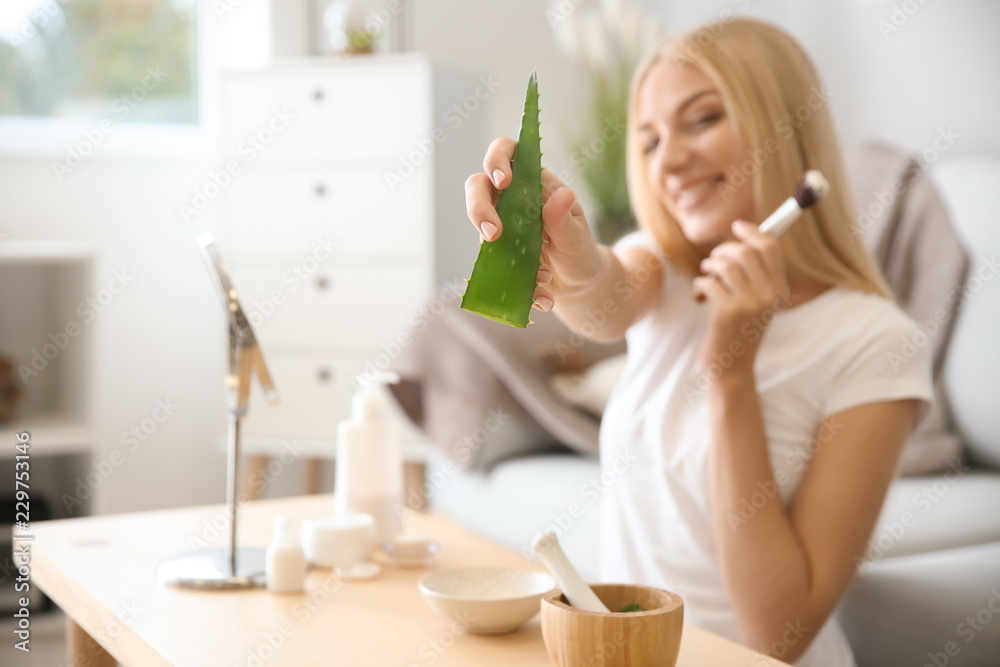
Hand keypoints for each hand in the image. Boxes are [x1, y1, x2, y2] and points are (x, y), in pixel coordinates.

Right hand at [465, 137, 604, 311]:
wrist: (579, 288)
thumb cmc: (581, 253)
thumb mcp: (579, 239)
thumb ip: (565, 220)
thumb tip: (561, 195)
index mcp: (534, 184)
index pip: (507, 153)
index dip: (497, 159)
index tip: (503, 181)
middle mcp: (511, 201)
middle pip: (478, 187)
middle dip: (479, 208)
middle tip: (492, 234)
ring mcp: (500, 227)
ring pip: (478, 225)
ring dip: (497, 252)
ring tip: (540, 276)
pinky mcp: (495, 254)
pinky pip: (490, 264)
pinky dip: (514, 283)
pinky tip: (543, 297)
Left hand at [691, 221, 788, 378]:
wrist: (732, 369)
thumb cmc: (738, 333)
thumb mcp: (755, 304)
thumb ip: (754, 277)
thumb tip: (741, 241)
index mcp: (779, 290)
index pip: (771, 247)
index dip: (752, 232)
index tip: (736, 226)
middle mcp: (769, 294)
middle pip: (745, 251)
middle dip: (723, 250)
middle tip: (712, 261)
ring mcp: (750, 303)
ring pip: (725, 264)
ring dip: (709, 267)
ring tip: (705, 277)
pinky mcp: (729, 312)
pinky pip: (709, 282)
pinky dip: (700, 285)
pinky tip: (699, 296)